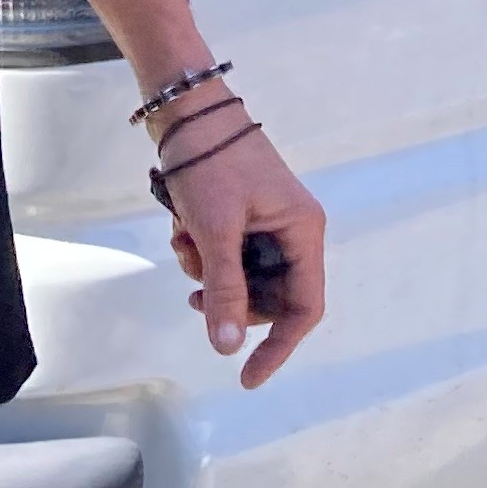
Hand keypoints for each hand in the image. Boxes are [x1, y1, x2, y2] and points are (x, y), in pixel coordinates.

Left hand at [159, 110, 326, 387]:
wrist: (186, 110)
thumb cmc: (210, 165)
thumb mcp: (216, 231)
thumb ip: (226, 290)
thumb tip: (228, 348)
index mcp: (303, 232)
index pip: (304, 307)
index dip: (279, 347)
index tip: (246, 377)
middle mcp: (292, 231)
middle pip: (270, 297)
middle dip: (230, 300)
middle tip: (195, 295)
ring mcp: (267, 223)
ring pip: (242, 278)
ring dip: (209, 273)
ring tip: (183, 243)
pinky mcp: (241, 215)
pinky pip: (226, 255)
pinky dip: (202, 252)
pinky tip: (182, 227)